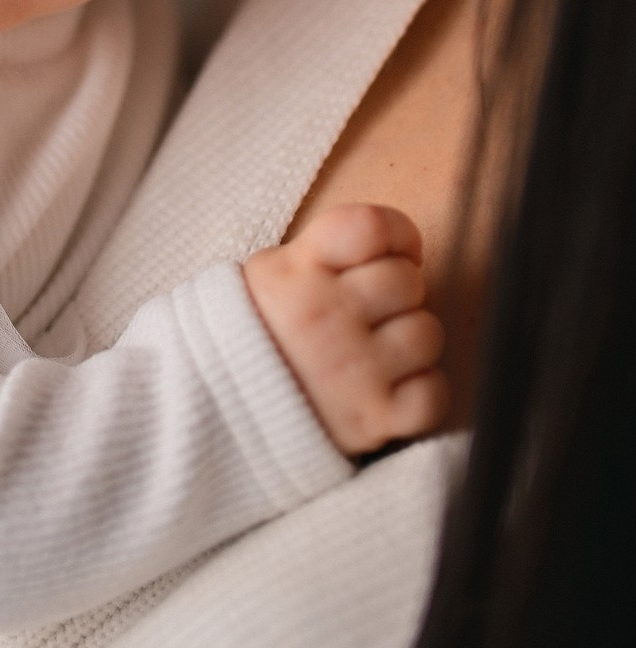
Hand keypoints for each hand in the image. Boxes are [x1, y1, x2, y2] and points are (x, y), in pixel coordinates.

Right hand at [243, 203, 448, 455]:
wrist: (212, 411)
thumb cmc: (253, 335)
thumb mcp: (269, 273)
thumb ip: (325, 250)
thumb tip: (398, 245)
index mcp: (298, 272)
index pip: (374, 227)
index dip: (397, 236)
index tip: (390, 253)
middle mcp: (326, 316)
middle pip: (408, 280)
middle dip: (398, 294)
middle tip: (372, 312)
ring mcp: (352, 370)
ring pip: (427, 334)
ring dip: (410, 344)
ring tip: (376, 352)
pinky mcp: (371, 419)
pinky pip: (434, 393)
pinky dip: (419, 392)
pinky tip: (388, 388)